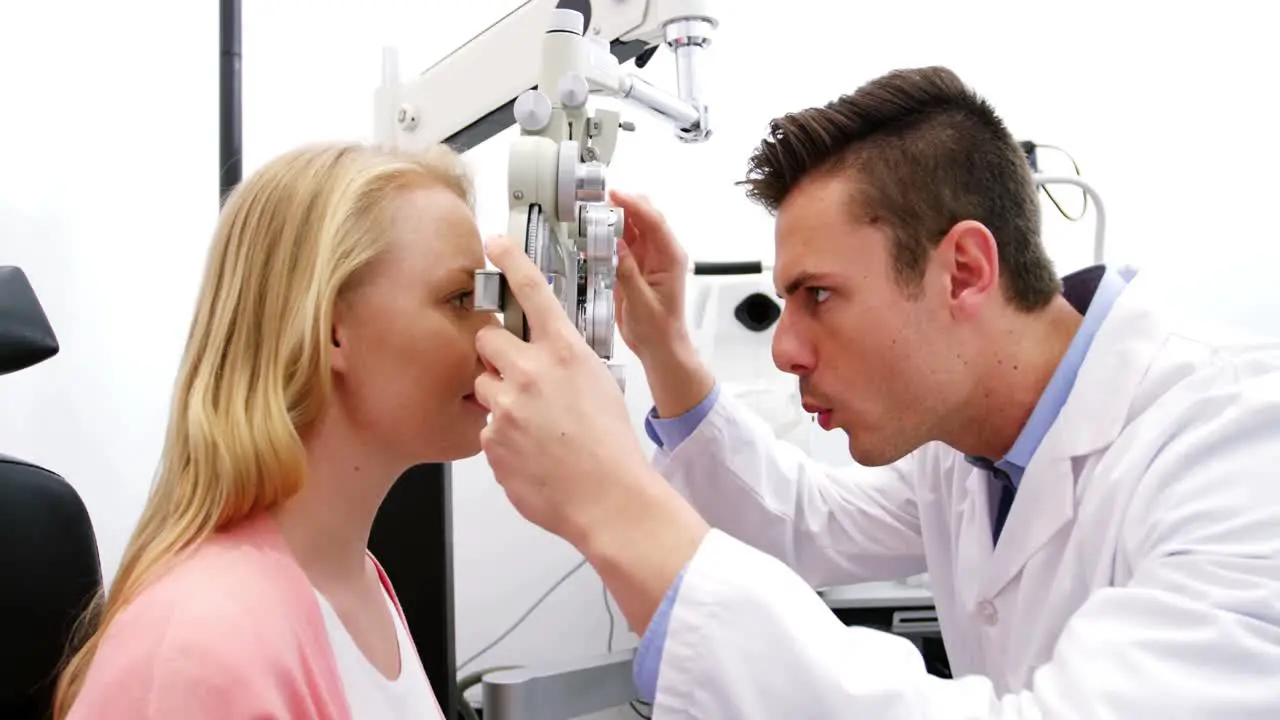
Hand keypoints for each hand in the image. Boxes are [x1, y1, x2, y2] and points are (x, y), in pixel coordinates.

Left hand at [474, 235, 653, 545]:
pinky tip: (532, 451)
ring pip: (483, 384)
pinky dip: (503, 437)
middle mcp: (531, 371)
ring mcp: (507, 406)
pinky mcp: (491, 440)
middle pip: (487, 338)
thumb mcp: (598, 382)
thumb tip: (541, 355)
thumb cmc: (611, 446)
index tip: (494, 242)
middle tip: (520, 377)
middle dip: (496, 353)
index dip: (510, 260)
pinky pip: (486, 427)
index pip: (532, 291)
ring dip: (499, 396)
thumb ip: (563, 360)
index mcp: (564, 351)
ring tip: (533, 424)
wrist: (608, 498)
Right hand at [610, 190, 714, 416]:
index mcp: (670, 258)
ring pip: (632, 228)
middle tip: (599, 202)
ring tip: (594, 214)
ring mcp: (648, 259)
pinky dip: (610, 237)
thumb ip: (628, 270)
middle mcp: (661, 254)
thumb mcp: (641, 301)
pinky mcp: (635, 267)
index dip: (634, 205)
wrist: (659, 348)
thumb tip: (616, 243)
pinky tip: (595, 235)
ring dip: (615, 219)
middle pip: (644, 218)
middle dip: (624, 206)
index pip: (654, 222)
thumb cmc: (658, 329)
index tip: (615, 195)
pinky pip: (623, 244)